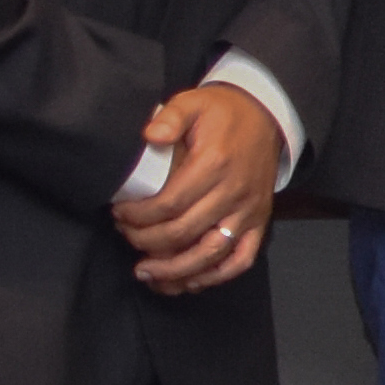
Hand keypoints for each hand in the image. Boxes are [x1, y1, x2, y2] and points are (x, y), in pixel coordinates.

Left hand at [114, 83, 279, 292]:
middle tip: (126, 237)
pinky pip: (240, 259)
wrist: (266, 117)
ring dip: (175, 270)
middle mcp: (233, 193)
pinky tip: (189, 282)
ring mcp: (248, 212)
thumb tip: (150, 135)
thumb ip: (170, 117)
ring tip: (146, 273)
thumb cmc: (223, 114)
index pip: (170, 204)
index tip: (119, 215)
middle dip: (146, 242)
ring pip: (210, 254)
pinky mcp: (258, 223)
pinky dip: (215, 276)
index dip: (138, 217)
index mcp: (215, 165)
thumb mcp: (193, 102)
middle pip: (184, 233)